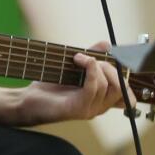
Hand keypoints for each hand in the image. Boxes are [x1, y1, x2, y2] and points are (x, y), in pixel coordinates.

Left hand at [11, 41, 129, 126]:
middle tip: (91, 58)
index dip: (126, 76)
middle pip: (120, 87)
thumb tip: (107, 44)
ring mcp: (89, 110)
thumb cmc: (50, 85)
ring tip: (79, 58)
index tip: (117, 58)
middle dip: (110, 67)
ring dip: (95, 65)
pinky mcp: (77, 109)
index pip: (127, 94)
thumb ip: (92, 57)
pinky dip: (90, 70)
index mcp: (101, 100)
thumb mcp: (74, 68)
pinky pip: (93, 88)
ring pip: (106, 85)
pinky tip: (80, 60)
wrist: (27, 100)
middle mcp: (98, 108)